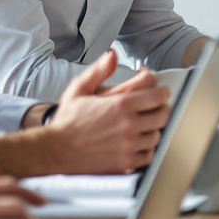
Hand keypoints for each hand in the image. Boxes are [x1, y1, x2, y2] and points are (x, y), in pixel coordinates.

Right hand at [33, 52, 172, 173]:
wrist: (55, 151)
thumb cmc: (67, 121)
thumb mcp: (79, 89)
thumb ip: (98, 70)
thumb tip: (112, 55)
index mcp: (120, 104)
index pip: (157, 94)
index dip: (161, 91)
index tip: (159, 91)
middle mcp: (128, 124)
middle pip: (163, 114)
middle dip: (162, 108)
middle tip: (157, 107)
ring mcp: (128, 145)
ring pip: (157, 135)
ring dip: (154, 129)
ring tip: (146, 125)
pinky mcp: (125, 163)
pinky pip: (148, 155)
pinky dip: (147, 148)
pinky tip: (138, 143)